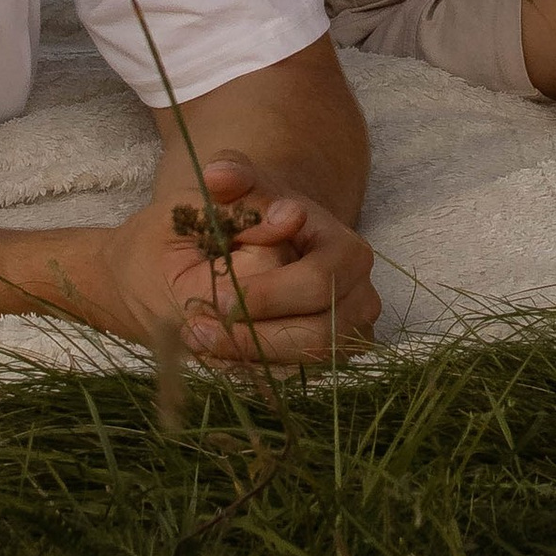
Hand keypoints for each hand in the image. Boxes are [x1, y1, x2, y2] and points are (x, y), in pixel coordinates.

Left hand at [106, 151, 379, 364]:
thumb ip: (233, 175)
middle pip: (317, 335)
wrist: (273, 238)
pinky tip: (216, 357)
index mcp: (347, 250)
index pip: (318, 283)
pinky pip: (298, 379)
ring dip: (250, 360)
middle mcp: (359, 296)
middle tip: (196, 332)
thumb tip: (220, 178)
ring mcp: (349, 334)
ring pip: (307, 366)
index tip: (216, 299)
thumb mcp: (245, 186)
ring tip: (198, 343)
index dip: (267, 296)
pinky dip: (256, 373)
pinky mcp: (330, 361)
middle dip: (254, 337)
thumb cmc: (258, 212)